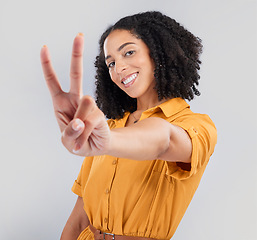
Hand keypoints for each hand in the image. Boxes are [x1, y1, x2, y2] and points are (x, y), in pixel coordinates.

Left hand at [40, 33, 109, 155]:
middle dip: (76, 55)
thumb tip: (80, 121)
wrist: (97, 148)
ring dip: (81, 126)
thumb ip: (70, 133)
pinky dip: (88, 132)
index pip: (53, 82)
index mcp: (61, 103)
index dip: (48, 65)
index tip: (45, 47)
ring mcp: (89, 105)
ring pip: (86, 103)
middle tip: (79, 35)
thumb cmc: (78, 142)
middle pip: (76, 74)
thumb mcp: (67, 142)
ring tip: (81, 137)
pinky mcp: (99, 112)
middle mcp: (76, 99)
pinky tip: (89, 136)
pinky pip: (93, 119)